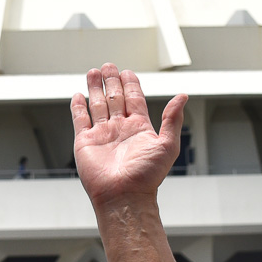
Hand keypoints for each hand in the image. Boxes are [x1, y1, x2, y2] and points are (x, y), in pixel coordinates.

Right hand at [70, 63, 185, 206]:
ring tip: (93, 72)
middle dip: (111, 81)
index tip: (127, 72)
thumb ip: (172, 118)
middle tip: (108, 66)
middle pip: (114, 98)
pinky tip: (78, 96)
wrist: (124, 195)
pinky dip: (78, 107)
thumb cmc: (147, 176)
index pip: (134, 99)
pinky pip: (80, 120)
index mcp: (139, 128)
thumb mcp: (167, 144)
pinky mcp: (85, 142)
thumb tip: (183, 96)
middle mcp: (120, 129)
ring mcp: (102, 135)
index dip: (131, 84)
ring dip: (95, 88)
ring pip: (97, 105)